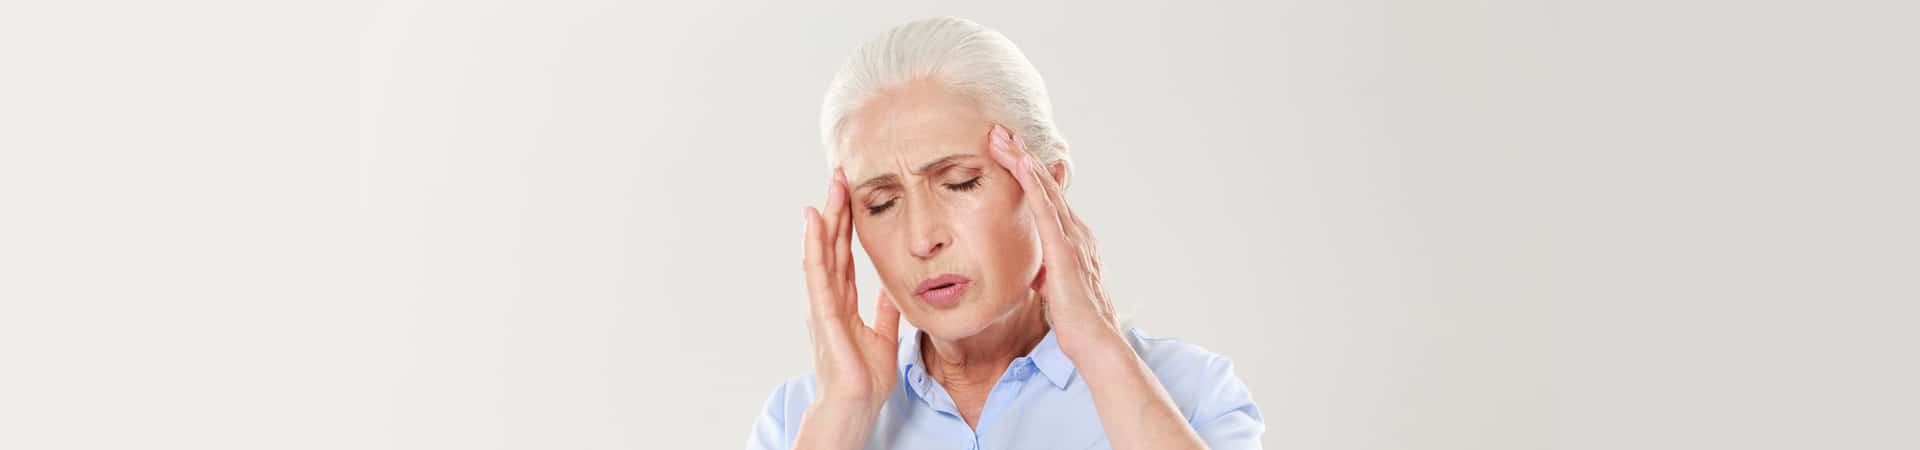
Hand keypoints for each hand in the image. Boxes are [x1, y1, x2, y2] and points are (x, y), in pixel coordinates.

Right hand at [795, 169, 900, 448]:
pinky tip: (815, 222)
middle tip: (841, 174)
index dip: (847, 223)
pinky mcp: (821, 313)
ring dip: (825, 217)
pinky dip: (815, 245)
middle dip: (836, 209)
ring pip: (822, 251)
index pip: (844, 253)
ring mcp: (821, 303)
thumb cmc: (864, 377)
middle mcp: (827, 297)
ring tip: (830, 186)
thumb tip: (892, 287)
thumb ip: (884, 310)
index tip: (853, 192)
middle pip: (832, 244)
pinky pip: (817, 272)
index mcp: (841, 302)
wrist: (855, 405)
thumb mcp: (883, 336)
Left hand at [984, 125, 1124, 359]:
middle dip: (1023, 155)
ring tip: (1004, 137)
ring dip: (1023, 160)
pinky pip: (1046, 209)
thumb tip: (1041, 271)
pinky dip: (1034, 183)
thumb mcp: (1057, 288)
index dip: (1030, 173)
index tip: (1012, 151)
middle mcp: (1076, 232)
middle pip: (1046, 185)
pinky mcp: (1064, 249)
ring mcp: (1072, 238)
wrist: (1095, 341)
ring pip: (1044, 189)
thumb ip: (1050, 272)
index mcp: (1073, 240)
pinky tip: (1022, 163)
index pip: (1048, 198)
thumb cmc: (1077, 321)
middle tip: (1002, 131)